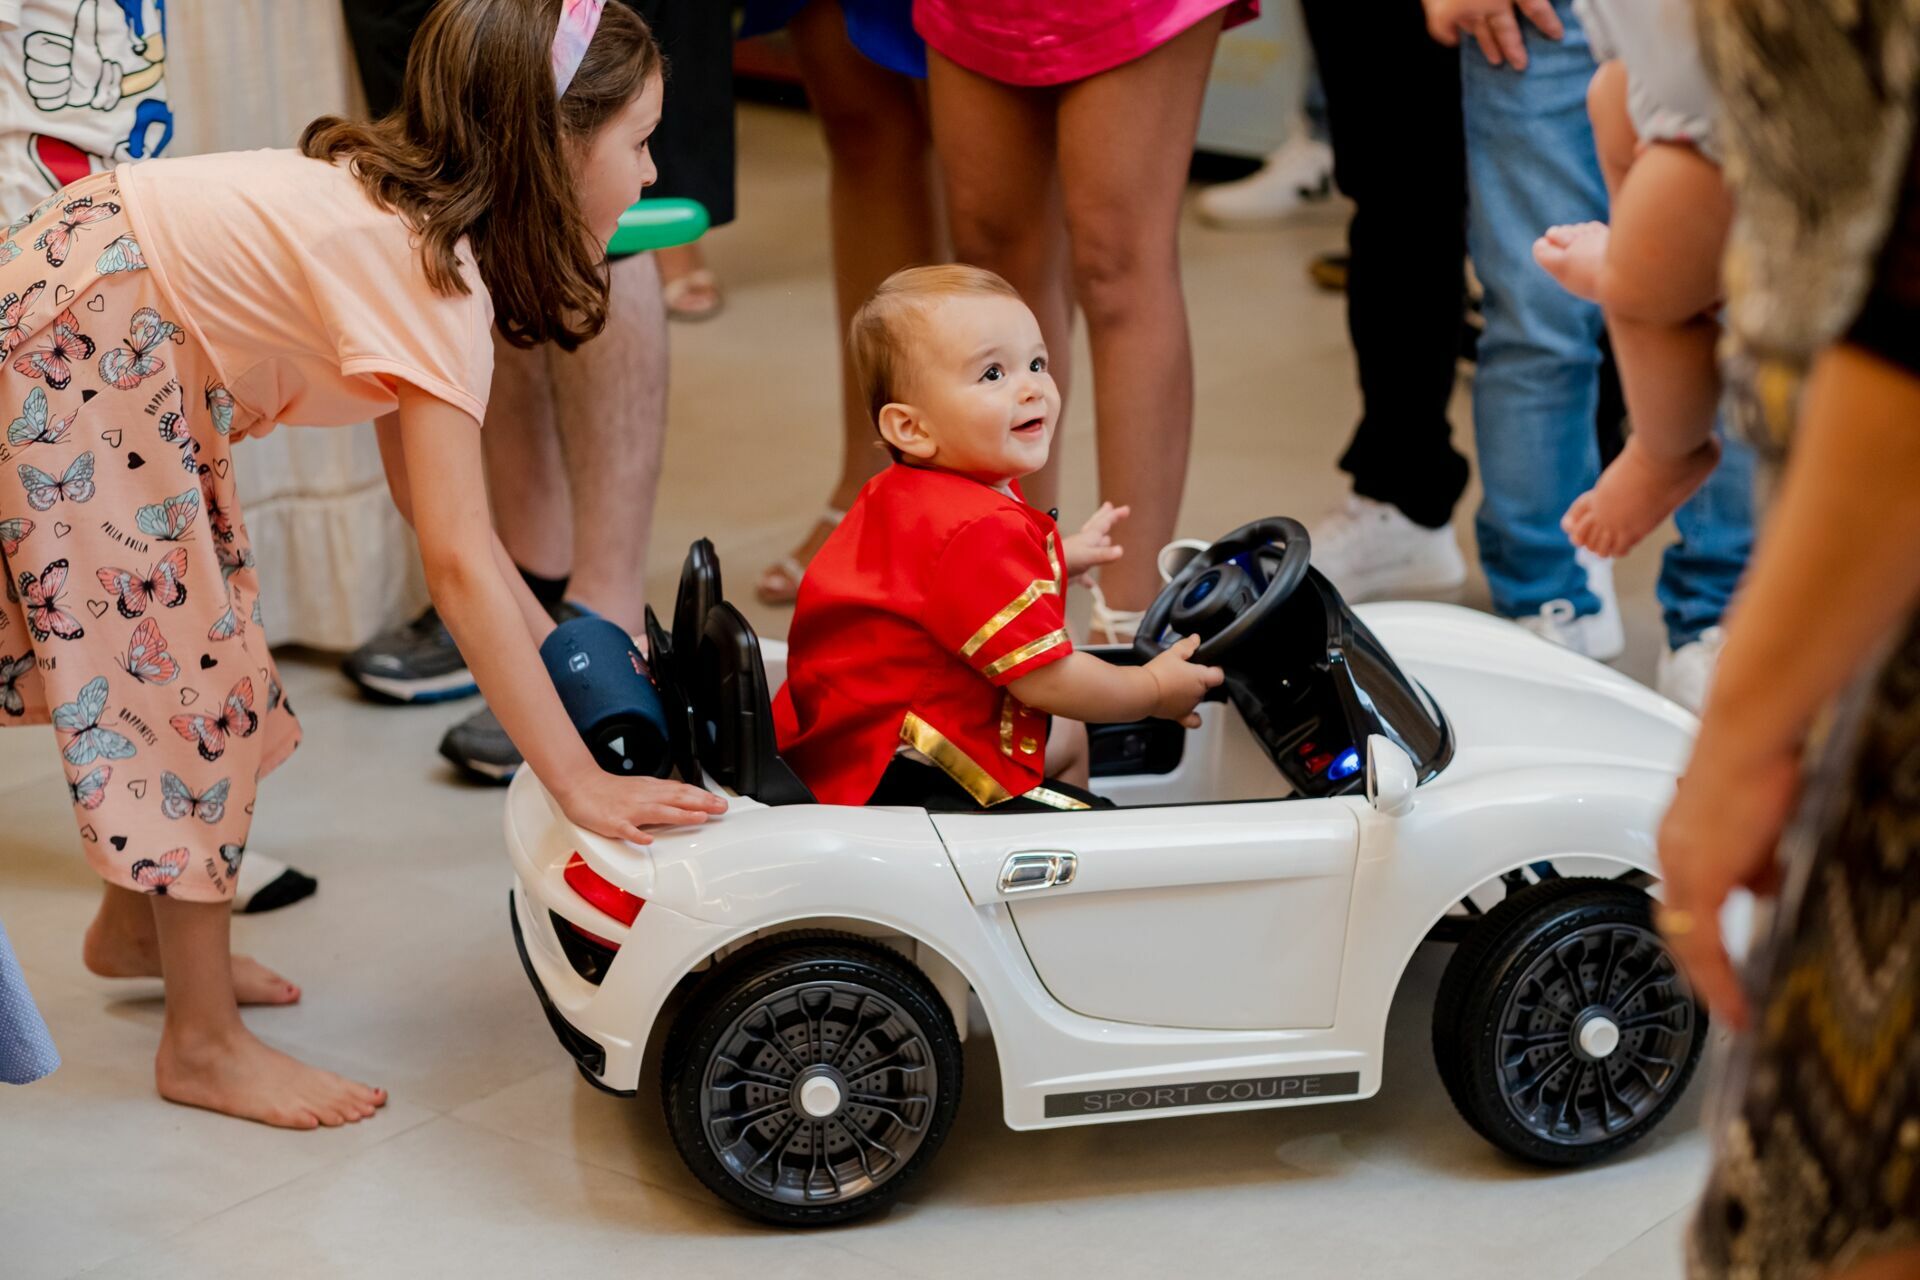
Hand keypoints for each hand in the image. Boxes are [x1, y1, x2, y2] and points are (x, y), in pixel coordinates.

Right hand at [554, 771, 727, 845]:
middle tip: (721, 808)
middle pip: (676, 799)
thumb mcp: (641, 787)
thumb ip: (662, 795)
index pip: (682, 792)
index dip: (703, 797)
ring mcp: (629, 810)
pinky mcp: (613, 822)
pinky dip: (637, 834)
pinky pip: (626, 829)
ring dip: (680, 815)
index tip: (721, 803)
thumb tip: (685, 799)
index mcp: (651, 790)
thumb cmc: (610, 790)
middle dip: (701, 803)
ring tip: (699, 818)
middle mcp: (644, 798)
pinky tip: (647, 840)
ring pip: (658, 812)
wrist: (580, 785)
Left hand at [1063, 501, 1128, 580]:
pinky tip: (1090, 585)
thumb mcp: (1087, 556)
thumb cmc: (1063, 560)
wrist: (1043, 572)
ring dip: (1100, 543)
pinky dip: (1088, 579)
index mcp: (1088, 537)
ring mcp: (1077, 556)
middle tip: (1109, 506)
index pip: (1104, 523)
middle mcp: (1083, 543)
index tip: (1126, 508)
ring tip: (1106, 538)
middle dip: (1104, 517)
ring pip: (1092, 546)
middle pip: (1096, 527)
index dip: (1115, 516)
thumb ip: (1104, 554)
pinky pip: (1083, 575)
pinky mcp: (1072, 571)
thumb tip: (1120, 551)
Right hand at [1142, 632, 1223, 726]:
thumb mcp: (1173, 653)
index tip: (1208, 666)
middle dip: (1198, 679)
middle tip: (1183, 672)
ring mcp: (1190, 705)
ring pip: (1197, 699)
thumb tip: (1196, 638)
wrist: (1143, 691)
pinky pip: (1192, 720)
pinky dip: (1194, 717)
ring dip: (1191, 693)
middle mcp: (1198, 694)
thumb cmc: (1157, 673)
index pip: (1218, 675)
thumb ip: (1187, 645)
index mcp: (1201, 678)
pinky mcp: (1179, 715)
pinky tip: (1191, 713)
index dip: (1215, 670)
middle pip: (1206, 686)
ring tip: (1176, 685)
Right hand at [1422, 0, 1562, 68]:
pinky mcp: (1443, 11)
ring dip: (1487, 46)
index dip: (1546, 23)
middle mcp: (1490, 0)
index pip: (1535, 8)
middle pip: (1505, 29)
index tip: (1556, 35)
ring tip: (1495, 60)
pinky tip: (1455, 39)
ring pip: (1479, 31)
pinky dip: (1450, 34)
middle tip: (1520, 65)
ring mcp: (1465, 6)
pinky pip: (1445, 27)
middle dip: (1514, 48)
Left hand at [1654, 747, 1800, 1030]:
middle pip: (1674, 924)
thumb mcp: (1759, 820)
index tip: (1709, 967)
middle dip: (1694, 966)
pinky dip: (1716, 976)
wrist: (1752, 732)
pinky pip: (1702, 941)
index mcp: (1682, 838)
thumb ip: (1754, 858)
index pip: (1680, 902)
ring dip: (1705, 975)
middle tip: (1716, 999)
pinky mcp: (1700, 872)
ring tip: (1729, 1007)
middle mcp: (1672, 851)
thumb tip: (1762, 887)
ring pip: (1683, 935)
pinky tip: (1733, 1002)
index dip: (1692, 939)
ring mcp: (1681, 862)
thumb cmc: (1762, 758)